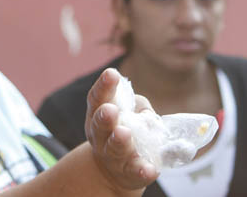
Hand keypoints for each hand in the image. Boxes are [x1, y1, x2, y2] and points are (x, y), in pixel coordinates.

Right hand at [84, 68, 158, 191]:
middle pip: (99, 125)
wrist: (115, 171)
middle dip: (104, 117)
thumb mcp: (130, 113)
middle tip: (110, 110)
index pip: (97, 98)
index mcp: (98, 115)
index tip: (111, 73)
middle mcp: (100, 135)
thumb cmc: (124, 130)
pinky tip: (149, 169)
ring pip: (114, 149)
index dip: (103, 86)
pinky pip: (135, 172)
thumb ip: (139, 106)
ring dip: (118, 141)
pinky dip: (142, 170)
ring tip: (124, 133)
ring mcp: (112, 156)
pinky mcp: (129, 173)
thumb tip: (146, 112)